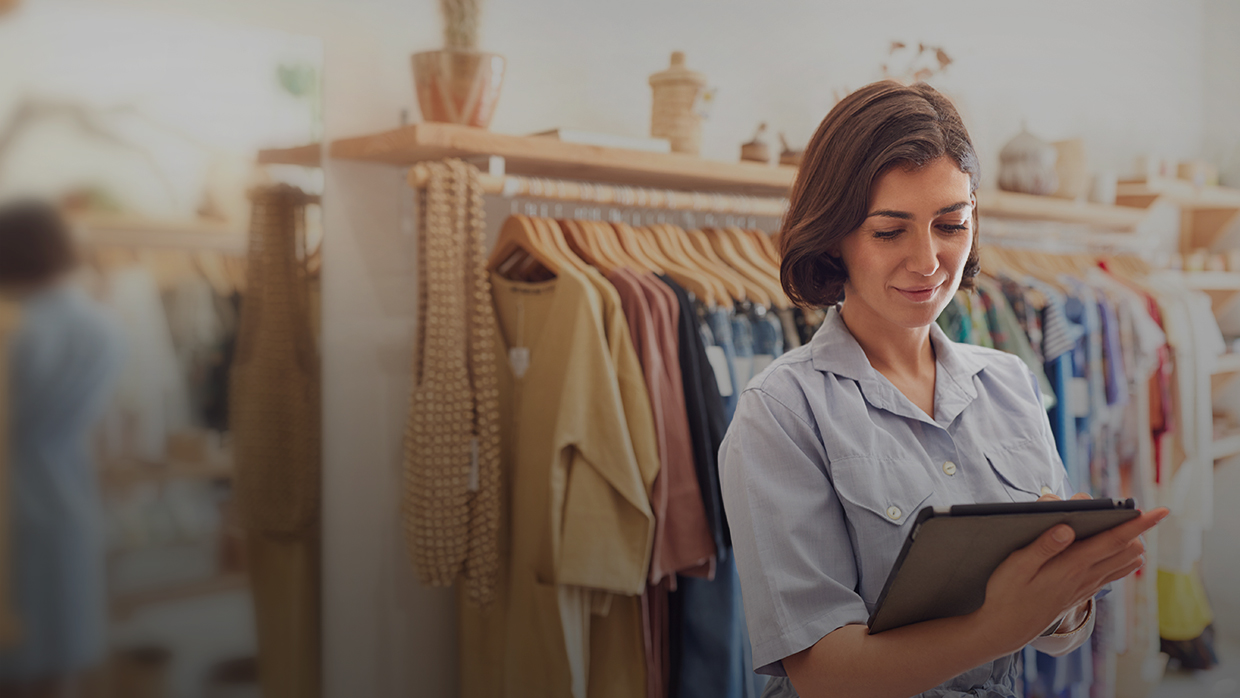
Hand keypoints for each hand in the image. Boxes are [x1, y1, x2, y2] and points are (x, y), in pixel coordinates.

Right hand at [974, 500, 1168, 654]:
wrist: (1006, 630)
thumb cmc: (1006, 594)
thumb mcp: (1015, 566)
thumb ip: (1042, 546)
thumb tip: (1068, 526)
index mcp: (1071, 566)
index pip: (1113, 540)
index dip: (1138, 524)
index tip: (1161, 511)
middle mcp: (1086, 576)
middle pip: (1127, 549)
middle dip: (1133, 526)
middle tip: (1120, 508)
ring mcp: (1087, 586)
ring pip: (1125, 562)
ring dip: (1129, 541)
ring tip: (1116, 523)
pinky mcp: (1082, 592)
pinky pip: (1114, 573)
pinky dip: (1121, 557)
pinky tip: (1116, 549)